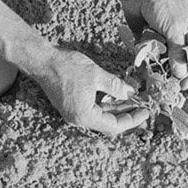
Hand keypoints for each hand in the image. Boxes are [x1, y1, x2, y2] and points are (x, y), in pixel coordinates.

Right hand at [31, 49, 148, 136]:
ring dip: (117, 110)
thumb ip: (115, 86)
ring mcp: (73, 113)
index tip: (145, 112)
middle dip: (126, 115)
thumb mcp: (96, 75)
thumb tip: (130, 93)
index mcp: (85, 116)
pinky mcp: (71, 106)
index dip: (132, 120)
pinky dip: (106, 105)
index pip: (114, 126)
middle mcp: (78, 119)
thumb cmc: (66, 67)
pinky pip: (92, 110)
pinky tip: (116, 96)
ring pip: (101, 117)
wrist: (41, 61)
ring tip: (133, 100)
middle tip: (143, 107)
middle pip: (108, 124)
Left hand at [121, 0, 187, 78]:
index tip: (185, 85)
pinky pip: (150, 53)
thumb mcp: (174, 30)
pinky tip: (144, 61)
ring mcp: (163, 37)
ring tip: (155, 73)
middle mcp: (180, 35)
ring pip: (164, 58)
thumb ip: (178, 53)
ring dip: (159, 65)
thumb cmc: (162, 4)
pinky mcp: (148, 37)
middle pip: (180, 60)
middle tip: (169, 84)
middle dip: (174, 72)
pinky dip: (147, 58)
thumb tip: (181, 74)